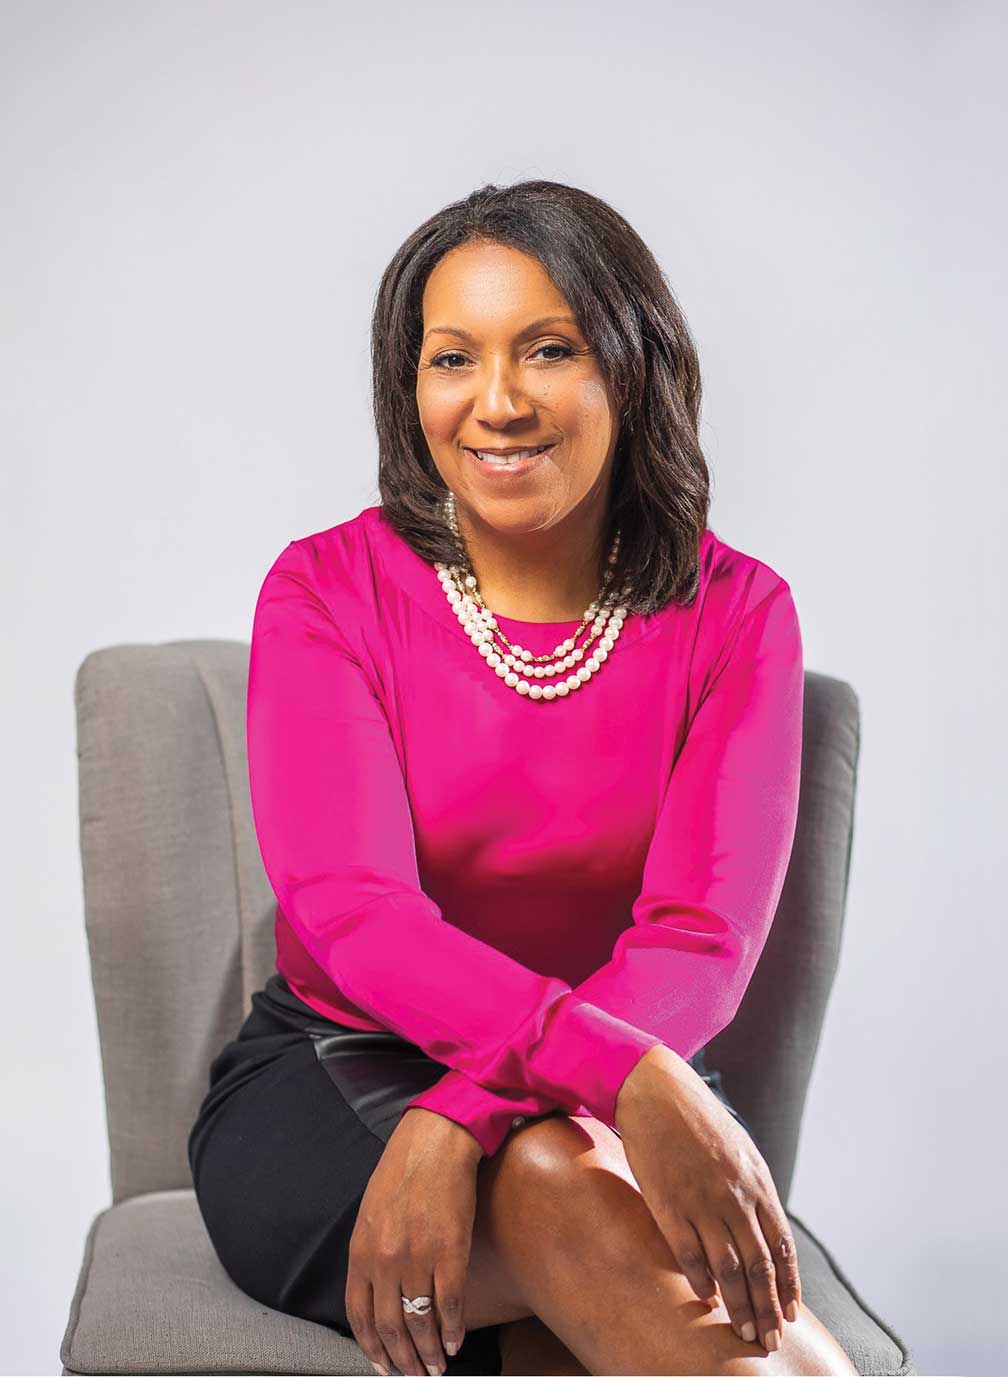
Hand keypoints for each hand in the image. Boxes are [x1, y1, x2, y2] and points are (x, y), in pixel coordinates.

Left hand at [345, 1107, 483, 1376]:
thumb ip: (370, 1252)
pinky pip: (451, 1305)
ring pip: (420, 1323)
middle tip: (416, 1375)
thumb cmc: (403, 1171)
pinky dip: (453, 1331)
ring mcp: (418, 1258)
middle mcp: (385, 1260)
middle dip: (403, 1360)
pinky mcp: (451, 1252)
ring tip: (437, 1368)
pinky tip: (455, 1342)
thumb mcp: (371, 1212)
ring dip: (429, 1353)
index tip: (383, 1366)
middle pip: (390, 1327)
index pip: (359, 1316)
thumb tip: (377, 1290)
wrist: (436, 1140)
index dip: (372, 1348)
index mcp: (361, 1251)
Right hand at [615, 1045, 800, 1352]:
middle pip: (759, 1266)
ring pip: (729, 1269)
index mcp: (757, 1183)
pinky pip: (689, 1254)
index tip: (790, 1314)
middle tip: (769, 1341)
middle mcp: (735, 1197)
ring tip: (744, 1333)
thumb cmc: (699, 1120)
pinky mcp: (669, 1204)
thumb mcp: (740, 1150)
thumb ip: (754, 1190)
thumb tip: (765, 1229)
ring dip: (740, 1306)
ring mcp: (702, 1202)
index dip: (788, 1285)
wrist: (657, 1093)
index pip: (782, 1247)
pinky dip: (701, 1282)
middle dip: (768, 1309)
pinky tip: (708, 1300)